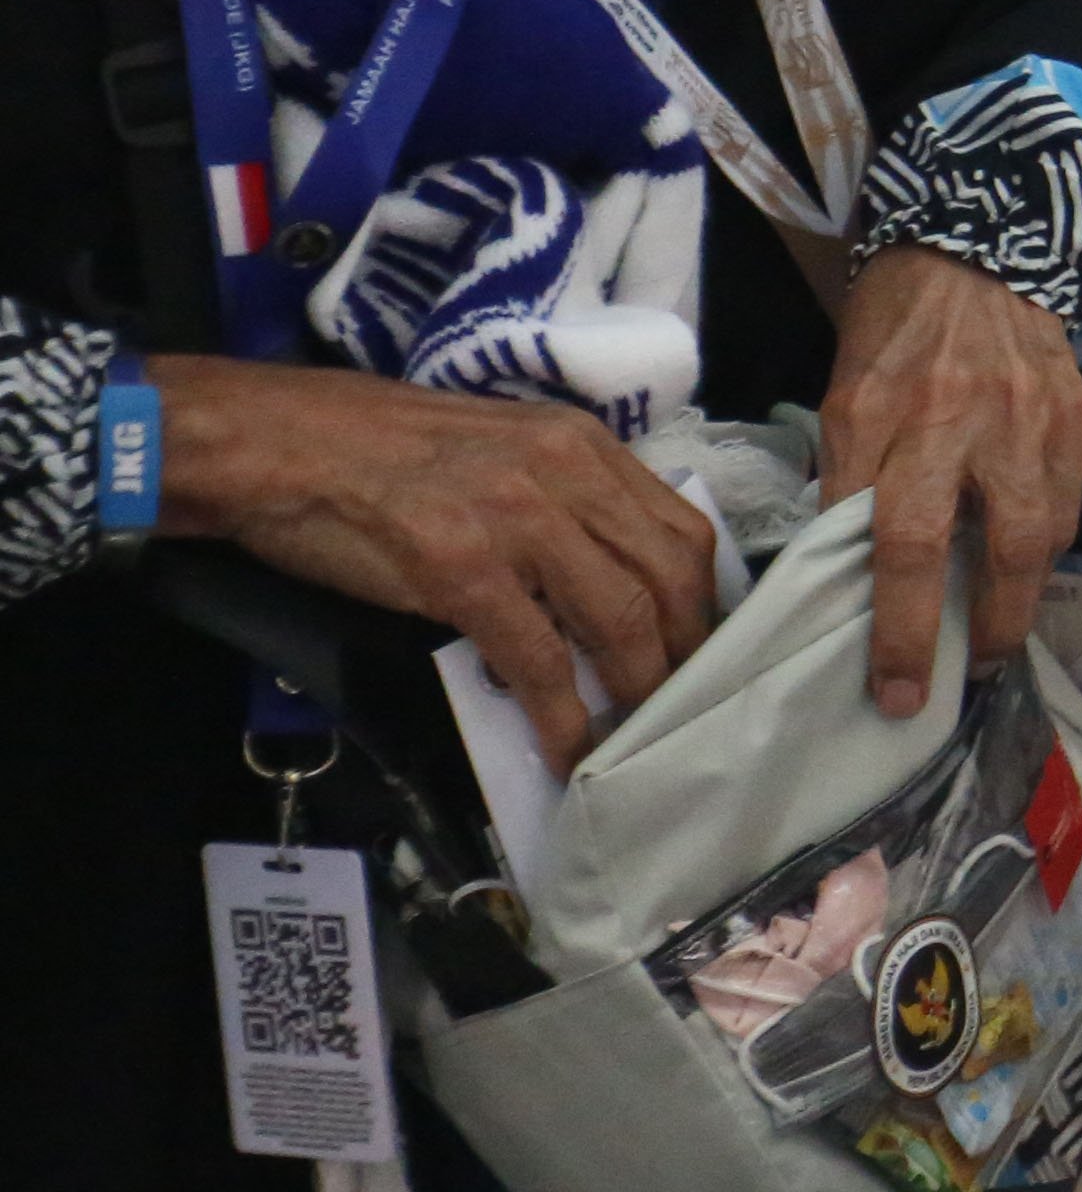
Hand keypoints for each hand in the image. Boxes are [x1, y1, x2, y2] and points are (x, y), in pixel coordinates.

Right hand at [153, 355, 720, 775]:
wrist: (270, 442)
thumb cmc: (372, 449)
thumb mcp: (497, 447)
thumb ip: (559, 499)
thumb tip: (600, 574)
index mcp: (579, 445)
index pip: (680, 530)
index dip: (701, 602)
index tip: (701, 649)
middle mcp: (565, 474)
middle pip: (669, 577)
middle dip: (685, 653)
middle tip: (681, 705)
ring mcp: (518, 520)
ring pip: (620, 619)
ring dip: (638, 690)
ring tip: (636, 738)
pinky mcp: (463, 569)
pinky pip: (537, 658)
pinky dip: (562, 714)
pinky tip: (566, 749)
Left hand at [819, 245, 1081, 720]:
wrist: (977, 249)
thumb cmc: (893, 329)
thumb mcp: (845, 397)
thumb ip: (851, 478)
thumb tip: (850, 564)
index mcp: (893, 419)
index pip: (896, 545)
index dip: (899, 630)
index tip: (895, 692)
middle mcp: (971, 423)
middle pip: (995, 552)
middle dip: (985, 628)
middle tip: (969, 674)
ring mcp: (1037, 421)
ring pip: (1045, 536)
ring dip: (1022, 595)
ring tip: (997, 627)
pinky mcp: (1079, 418)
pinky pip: (1069, 503)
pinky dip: (1047, 541)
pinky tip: (1025, 558)